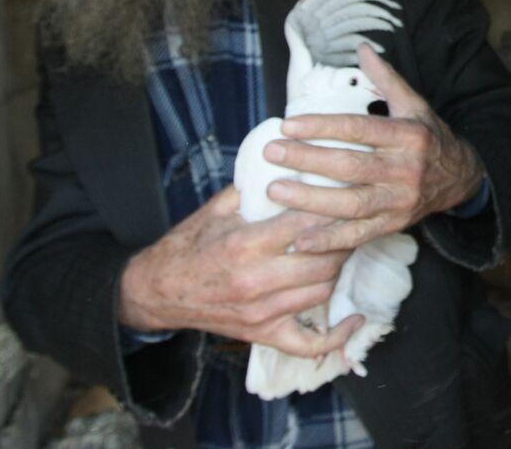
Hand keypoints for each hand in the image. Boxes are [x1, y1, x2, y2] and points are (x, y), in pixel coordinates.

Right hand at [118, 186, 364, 356]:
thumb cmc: (188, 245)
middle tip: (351, 222)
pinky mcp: (262, 333)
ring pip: (322, 290)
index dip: (332, 209)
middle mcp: (257, 280)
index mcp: (246, 244)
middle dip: (344, 238)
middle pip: (323, 259)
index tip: (345, 196)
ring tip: (343, 249)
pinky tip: (354, 320)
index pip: (306, 225)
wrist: (156, 291)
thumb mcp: (217, 208)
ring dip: (339, 268)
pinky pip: (308, 345)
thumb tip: (292, 165)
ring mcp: (262, 312)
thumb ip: (254, 188)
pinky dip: (336, 337)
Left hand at [263, 45, 485, 252]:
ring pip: (351, 204)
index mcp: (408, 136)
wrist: (461, 179)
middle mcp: (405, 170)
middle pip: (350, 166)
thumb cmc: (429, 137)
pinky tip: (299, 239)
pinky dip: (329, 240)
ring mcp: (400, 201)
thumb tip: (361, 47)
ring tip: (275, 190)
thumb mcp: (414, 105)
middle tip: (271, 152)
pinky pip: (358, 235)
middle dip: (307, 159)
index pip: (359, 129)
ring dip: (310, 200)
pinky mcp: (394, 225)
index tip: (288, 125)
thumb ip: (386, 77)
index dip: (322, 126)